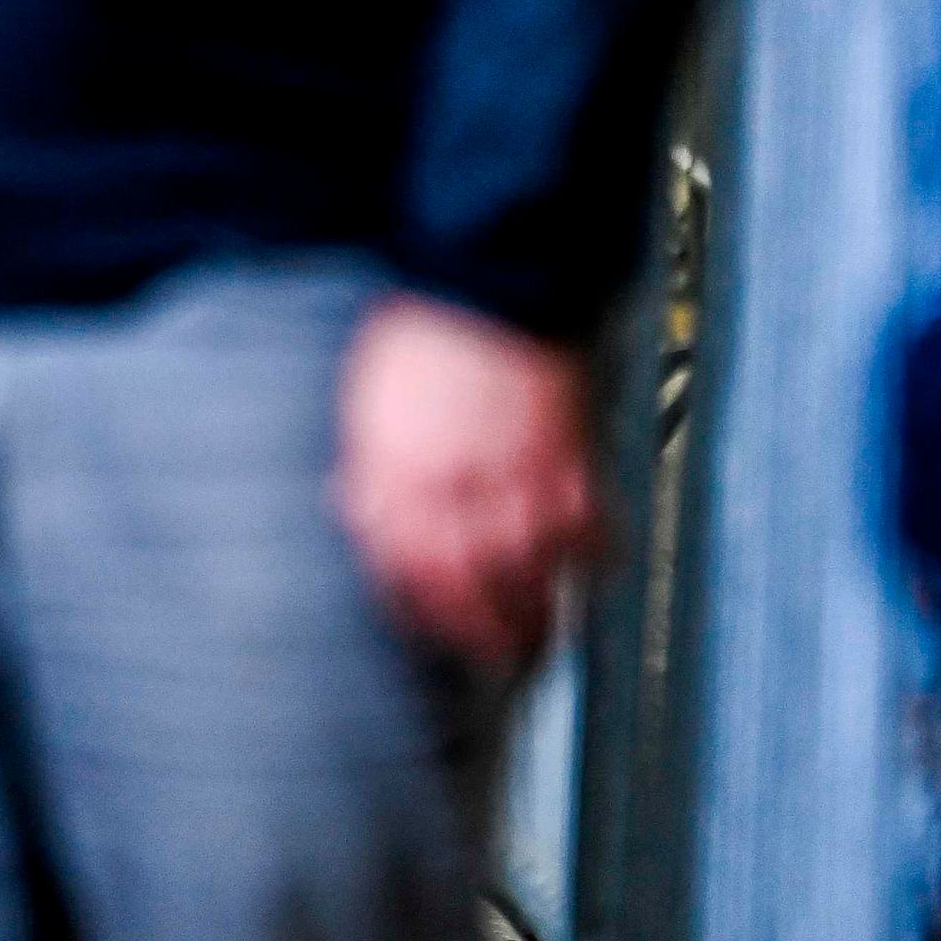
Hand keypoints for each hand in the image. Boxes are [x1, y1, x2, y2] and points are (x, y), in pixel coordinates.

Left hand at [333, 292, 595, 672]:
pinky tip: (593, 563)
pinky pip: (588, 528)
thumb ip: (364, 465)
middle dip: (484, 638)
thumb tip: (346, 505)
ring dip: (540, 613)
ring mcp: (512, 481)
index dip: (421, 617)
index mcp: (394, 483)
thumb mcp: (365, 406)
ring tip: (544, 636)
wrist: (479, 281)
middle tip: (498, 659)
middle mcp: (451, 494)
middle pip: (470, 595)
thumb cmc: (415, 339)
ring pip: (532, 576)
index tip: (434, 635)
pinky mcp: (566, 460)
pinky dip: (594, 553)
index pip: (404, 579)